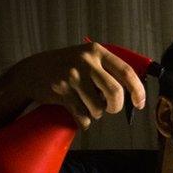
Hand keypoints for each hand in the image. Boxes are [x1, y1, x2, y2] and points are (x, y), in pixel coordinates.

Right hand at [2, 42, 145, 128]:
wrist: (32, 71)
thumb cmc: (66, 66)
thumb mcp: (87, 58)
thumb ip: (108, 69)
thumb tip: (135, 92)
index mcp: (97, 52)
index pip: (126, 72)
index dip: (138, 91)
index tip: (140, 103)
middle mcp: (85, 61)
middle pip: (115, 93)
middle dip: (115, 107)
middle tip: (111, 108)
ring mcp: (72, 76)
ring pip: (98, 108)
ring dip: (96, 113)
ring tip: (87, 105)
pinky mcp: (61, 91)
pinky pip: (82, 116)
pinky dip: (84, 121)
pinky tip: (79, 113)